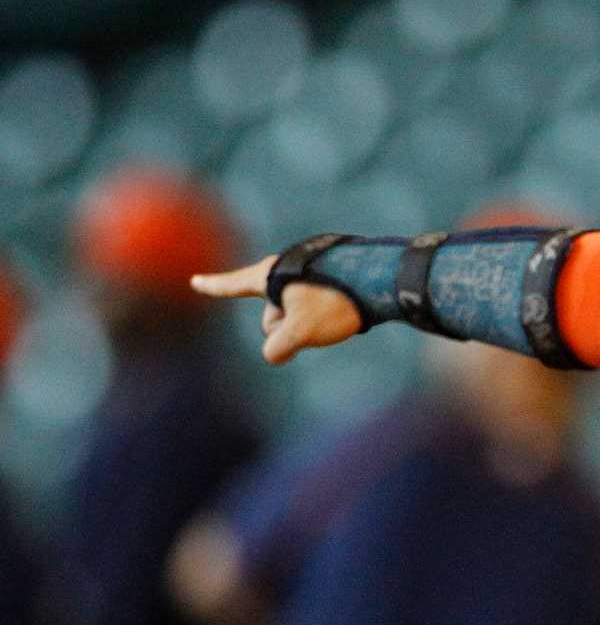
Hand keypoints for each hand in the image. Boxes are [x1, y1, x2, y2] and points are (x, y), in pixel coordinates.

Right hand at [190, 257, 362, 364]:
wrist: (380, 277)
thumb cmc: (335, 300)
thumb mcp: (301, 330)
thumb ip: (278, 346)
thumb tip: (273, 355)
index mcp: (270, 275)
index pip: (234, 285)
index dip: (214, 287)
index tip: (195, 281)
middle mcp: (285, 269)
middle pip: (273, 316)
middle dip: (289, 329)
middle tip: (318, 318)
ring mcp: (308, 272)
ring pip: (298, 314)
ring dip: (313, 324)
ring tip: (339, 313)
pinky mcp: (330, 277)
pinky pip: (319, 309)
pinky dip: (329, 317)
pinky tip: (349, 311)